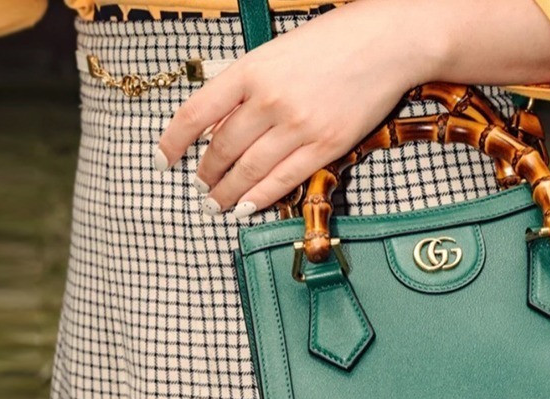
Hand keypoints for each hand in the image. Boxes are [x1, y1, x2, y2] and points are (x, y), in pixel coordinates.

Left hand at [154, 0, 436, 217]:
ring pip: (249, 170)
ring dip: (227, 193)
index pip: (195, 113)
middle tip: (199, 188)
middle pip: (221, 148)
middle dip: (206, 174)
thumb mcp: (276, 51)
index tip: (162, 160)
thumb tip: (216, 119)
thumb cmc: (333, 41)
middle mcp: (268, 100)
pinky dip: (261, 198)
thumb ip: (245, 83)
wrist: (387, 43)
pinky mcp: (326, 145)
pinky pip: (284, 179)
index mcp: (250, 70)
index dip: (173, 142)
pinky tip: (247, 207)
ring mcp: (298, 125)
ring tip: (217, 204)